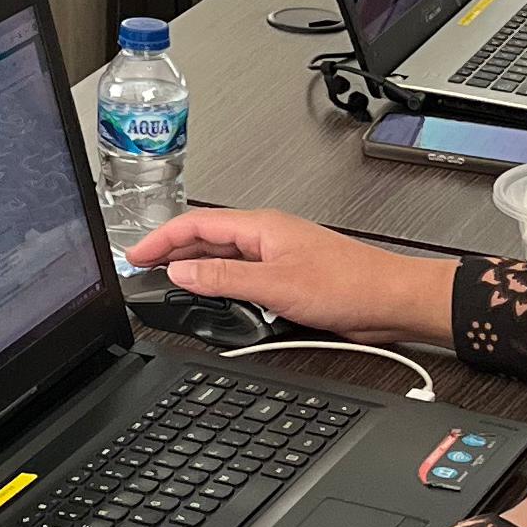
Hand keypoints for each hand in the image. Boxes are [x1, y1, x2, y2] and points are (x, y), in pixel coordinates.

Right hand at [123, 206, 455, 348]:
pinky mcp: (285, 279)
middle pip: (204, 240)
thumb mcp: (275, 284)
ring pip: (221, 261)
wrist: (390, 301)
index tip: (136, 256)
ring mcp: (275, 257)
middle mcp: (265, 237)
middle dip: (171, 255)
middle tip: (143, 273)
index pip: (195, 224)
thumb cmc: (350, 284)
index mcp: (260, 226)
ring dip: (195, 272)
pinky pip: (241, 279)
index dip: (160, 239)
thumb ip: (224, 279)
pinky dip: (220, 288)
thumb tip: (182, 272)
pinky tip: (213, 302)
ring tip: (168, 287)